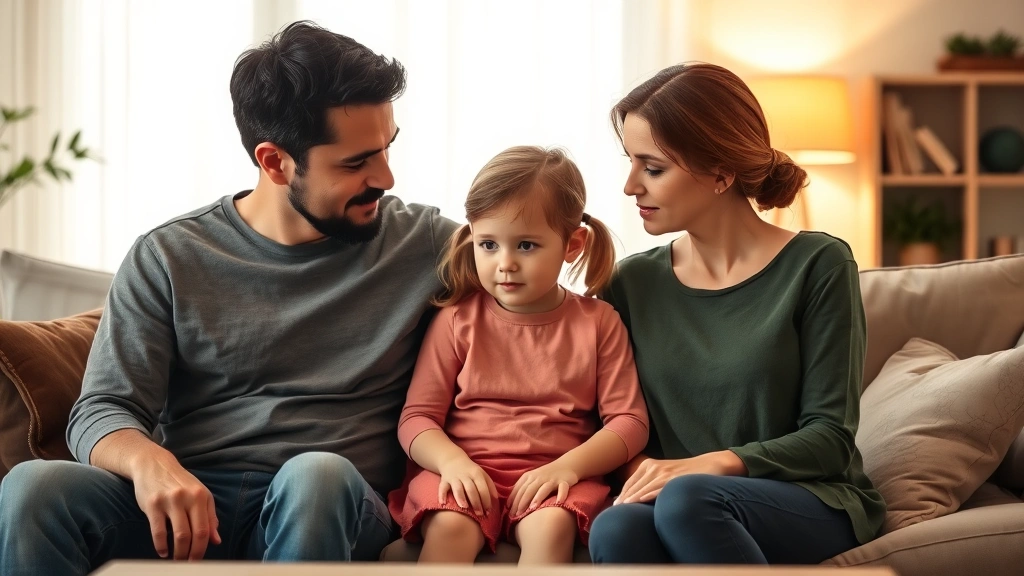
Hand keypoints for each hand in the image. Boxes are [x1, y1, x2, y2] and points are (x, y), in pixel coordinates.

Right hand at [131, 452, 221, 559]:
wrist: (154, 464)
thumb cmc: (180, 482)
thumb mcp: (200, 495)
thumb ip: (210, 517)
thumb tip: (216, 540)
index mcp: (201, 496)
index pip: (206, 529)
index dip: (203, 548)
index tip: (199, 559)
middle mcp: (187, 498)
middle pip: (193, 535)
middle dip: (191, 554)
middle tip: (187, 563)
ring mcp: (169, 501)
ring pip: (178, 535)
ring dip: (178, 553)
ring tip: (176, 559)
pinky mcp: (152, 504)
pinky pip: (158, 531)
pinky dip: (161, 546)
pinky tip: (163, 551)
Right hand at [437, 456, 498, 515]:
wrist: (452, 459)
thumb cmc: (470, 470)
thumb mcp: (482, 474)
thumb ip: (490, 486)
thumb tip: (496, 500)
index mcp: (477, 474)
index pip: (483, 488)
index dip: (486, 501)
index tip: (488, 512)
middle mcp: (465, 475)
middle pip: (471, 489)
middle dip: (476, 503)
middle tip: (479, 514)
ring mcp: (454, 478)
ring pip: (458, 488)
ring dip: (461, 497)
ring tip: (464, 507)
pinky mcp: (444, 480)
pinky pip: (442, 487)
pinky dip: (442, 495)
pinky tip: (442, 503)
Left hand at [508, 461, 579, 516]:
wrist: (567, 464)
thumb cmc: (546, 475)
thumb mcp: (532, 479)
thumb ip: (522, 489)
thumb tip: (509, 505)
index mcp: (529, 476)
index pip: (519, 489)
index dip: (513, 501)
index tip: (509, 513)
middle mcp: (539, 477)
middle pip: (529, 490)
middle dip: (522, 502)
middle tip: (517, 515)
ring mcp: (552, 479)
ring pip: (544, 488)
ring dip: (538, 497)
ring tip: (532, 508)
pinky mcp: (564, 481)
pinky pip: (563, 488)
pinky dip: (562, 494)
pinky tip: (559, 501)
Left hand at [615, 451, 744, 504]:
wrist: (711, 464)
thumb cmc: (686, 473)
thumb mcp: (665, 474)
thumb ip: (650, 483)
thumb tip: (632, 498)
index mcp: (649, 465)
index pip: (630, 482)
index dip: (621, 494)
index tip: (613, 506)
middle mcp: (654, 467)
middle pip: (634, 486)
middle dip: (623, 499)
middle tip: (612, 513)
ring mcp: (664, 473)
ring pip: (643, 488)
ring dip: (631, 499)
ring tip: (620, 510)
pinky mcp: (674, 479)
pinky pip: (658, 488)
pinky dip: (647, 495)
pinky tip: (639, 501)